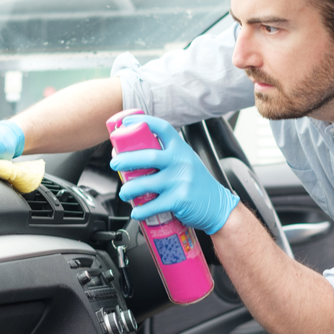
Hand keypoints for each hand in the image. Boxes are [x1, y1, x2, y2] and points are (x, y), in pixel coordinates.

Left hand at [109, 115, 238, 234]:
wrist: (217, 207)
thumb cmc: (197, 184)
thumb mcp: (186, 162)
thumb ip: (166, 156)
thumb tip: (133, 155)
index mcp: (181, 149)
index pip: (162, 128)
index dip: (142, 122)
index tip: (127, 122)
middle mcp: (180, 162)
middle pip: (147, 156)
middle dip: (125, 160)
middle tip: (115, 164)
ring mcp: (179, 181)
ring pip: (144, 183)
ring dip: (128, 189)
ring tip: (124, 193)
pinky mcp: (178, 200)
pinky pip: (152, 206)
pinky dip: (140, 211)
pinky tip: (136, 211)